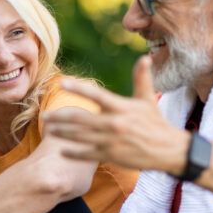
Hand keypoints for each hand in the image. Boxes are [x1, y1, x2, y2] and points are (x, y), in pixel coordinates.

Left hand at [44, 57, 188, 173]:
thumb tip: (145, 57)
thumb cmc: (155, 122)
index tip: (62, 83)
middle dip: (60, 117)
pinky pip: (86, 154)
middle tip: (44, 115)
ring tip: (48, 129)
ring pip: (79, 136)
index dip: (79, 88)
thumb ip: (142, 78)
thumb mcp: (148, 99)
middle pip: (80, 118)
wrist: (168, 150)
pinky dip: (73, 153)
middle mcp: (114, 123)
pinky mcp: (110, 155)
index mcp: (121, 107)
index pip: (96, 95)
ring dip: (62, 133)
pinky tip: (60, 150)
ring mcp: (111, 141)